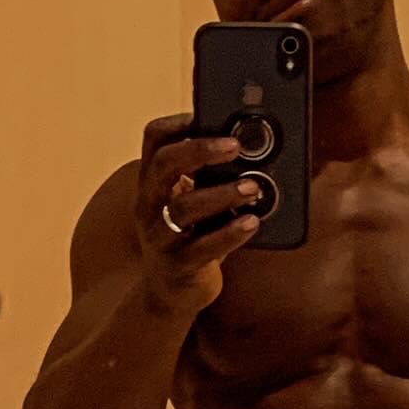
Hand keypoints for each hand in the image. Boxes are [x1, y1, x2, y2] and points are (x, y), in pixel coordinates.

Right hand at [136, 113, 260, 312]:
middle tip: (234, 146)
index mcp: (153, 182)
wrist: (171, 293)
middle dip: (200, 150)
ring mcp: (160, 237)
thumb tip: (259, 148)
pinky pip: (202, 248)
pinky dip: (229, 233)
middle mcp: (150, 205)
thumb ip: (213, 177)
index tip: (206, 115)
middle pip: (164, 165)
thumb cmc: (190, 237)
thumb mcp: (195, 201)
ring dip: (222, 194)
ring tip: (253, 188)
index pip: (154, 139)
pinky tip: (251, 223)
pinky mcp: (178, 267)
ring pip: (184, 208)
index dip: (178, 123)